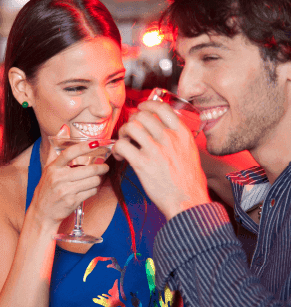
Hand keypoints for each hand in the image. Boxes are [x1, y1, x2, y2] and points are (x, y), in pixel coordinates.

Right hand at [29, 126, 109, 226]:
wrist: (42, 213)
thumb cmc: (47, 190)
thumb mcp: (48, 169)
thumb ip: (56, 150)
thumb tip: (63, 128)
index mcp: (53, 168)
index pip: (70, 153)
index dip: (84, 147)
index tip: (96, 143)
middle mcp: (58, 178)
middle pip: (88, 169)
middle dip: (100, 168)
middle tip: (105, 167)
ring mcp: (65, 190)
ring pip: (92, 181)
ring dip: (97, 180)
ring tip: (95, 179)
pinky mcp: (72, 201)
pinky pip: (91, 192)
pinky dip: (93, 190)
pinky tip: (89, 189)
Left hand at [112, 100, 210, 219]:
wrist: (189, 201)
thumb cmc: (189, 181)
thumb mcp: (189, 152)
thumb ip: (177, 138)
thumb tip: (162, 129)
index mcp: (182, 133)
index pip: (162, 107)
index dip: (147, 105)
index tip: (141, 109)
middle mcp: (169, 138)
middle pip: (142, 115)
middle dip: (132, 121)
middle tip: (130, 133)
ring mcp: (155, 150)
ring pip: (131, 126)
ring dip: (123, 133)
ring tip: (125, 144)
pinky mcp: (143, 163)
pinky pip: (122, 145)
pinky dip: (117, 149)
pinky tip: (121, 157)